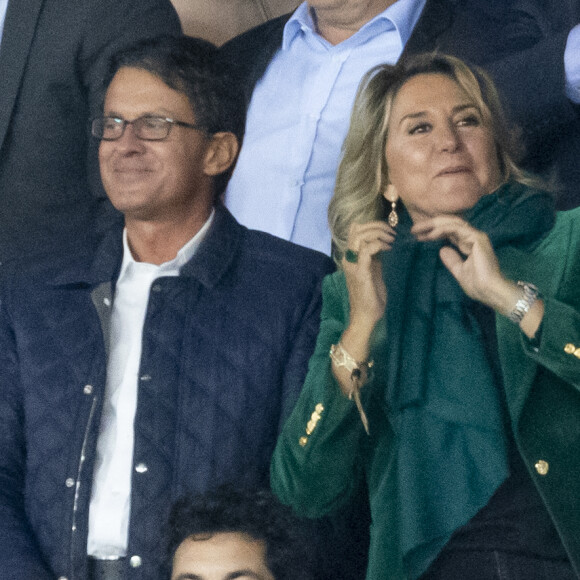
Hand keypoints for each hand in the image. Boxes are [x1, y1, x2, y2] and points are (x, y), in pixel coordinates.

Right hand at [342, 221, 394, 335]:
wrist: (366, 315)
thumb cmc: (371, 295)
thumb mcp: (374, 270)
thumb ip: (375, 256)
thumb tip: (383, 242)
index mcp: (351, 257)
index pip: (355, 230)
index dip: (371, 225)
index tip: (389, 231)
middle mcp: (348, 258)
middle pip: (356, 229)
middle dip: (377, 226)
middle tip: (392, 233)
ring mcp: (352, 265)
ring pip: (359, 236)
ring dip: (378, 233)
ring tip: (391, 239)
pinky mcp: (360, 272)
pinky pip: (366, 250)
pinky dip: (379, 245)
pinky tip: (389, 248)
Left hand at [411, 216, 518, 313]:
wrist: (489, 291)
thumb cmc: (477, 285)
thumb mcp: (459, 271)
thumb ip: (451, 260)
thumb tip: (442, 250)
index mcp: (468, 244)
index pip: (449, 232)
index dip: (433, 232)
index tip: (418, 236)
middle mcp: (472, 237)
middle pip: (449, 224)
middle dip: (430, 224)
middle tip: (413, 229)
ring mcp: (476, 236)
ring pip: (452, 223)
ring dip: (433, 225)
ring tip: (417, 230)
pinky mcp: (477, 238)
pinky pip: (456, 229)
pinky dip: (442, 230)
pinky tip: (430, 235)